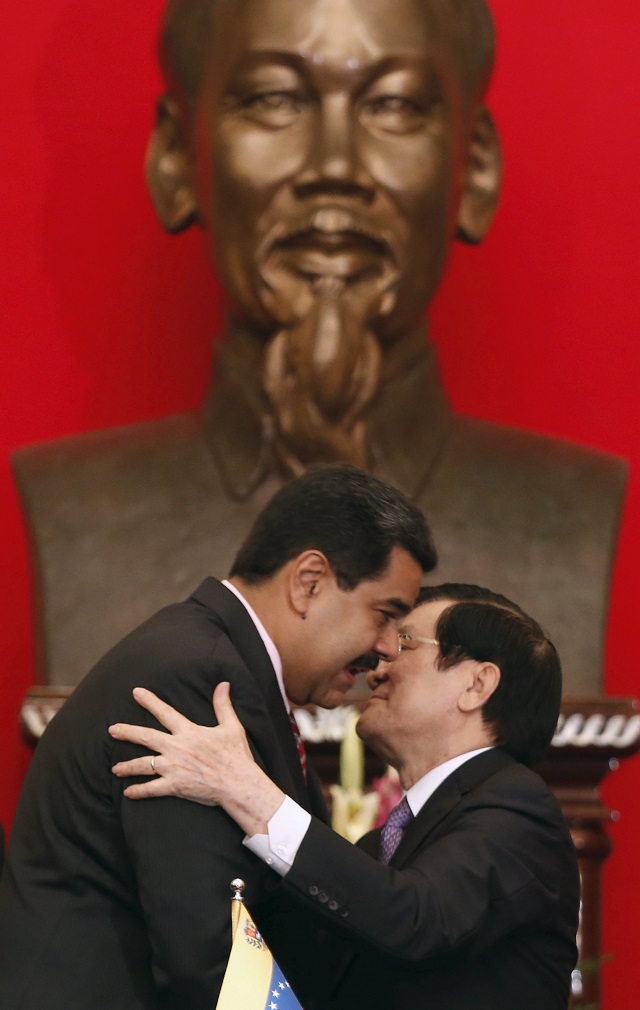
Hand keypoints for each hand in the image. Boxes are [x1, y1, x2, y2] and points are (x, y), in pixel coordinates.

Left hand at [109, 682, 285, 834]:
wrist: (238, 783)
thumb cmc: (236, 756)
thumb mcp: (232, 726)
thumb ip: (223, 705)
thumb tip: (224, 684)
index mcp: (189, 732)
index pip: (165, 712)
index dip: (150, 701)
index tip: (136, 692)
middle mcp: (177, 747)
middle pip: (146, 737)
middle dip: (127, 732)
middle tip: (112, 730)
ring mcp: (174, 767)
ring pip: (144, 765)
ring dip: (127, 766)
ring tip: (114, 768)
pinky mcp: (175, 785)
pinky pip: (152, 788)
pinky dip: (139, 791)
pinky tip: (128, 793)